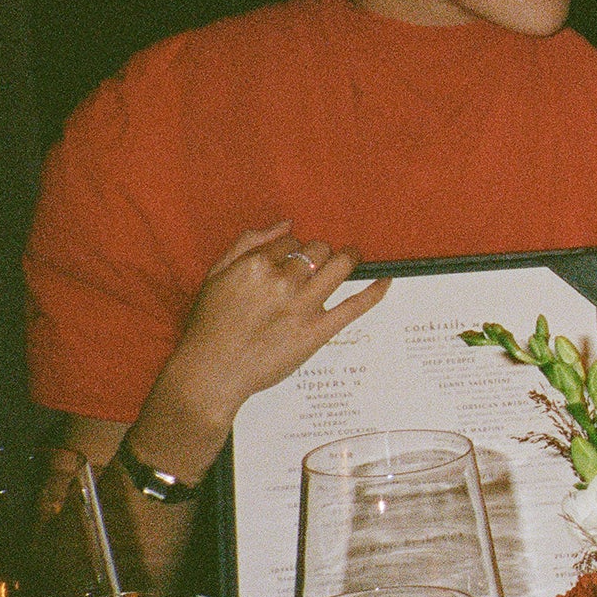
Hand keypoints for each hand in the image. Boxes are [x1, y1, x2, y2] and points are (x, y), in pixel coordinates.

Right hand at [142, 223, 392, 469]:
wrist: (210, 372)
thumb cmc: (209, 324)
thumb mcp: (216, 275)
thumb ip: (247, 244)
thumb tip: (286, 224)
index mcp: (256, 265)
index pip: (292, 241)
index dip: (295, 249)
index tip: (293, 260)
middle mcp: (282, 282)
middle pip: (318, 250)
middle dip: (319, 254)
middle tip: (315, 267)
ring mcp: (302, 307)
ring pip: (340, 266)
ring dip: (349, 259)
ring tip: (351, 260)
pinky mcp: (318, 332)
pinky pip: (356, 305)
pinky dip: (375, 291)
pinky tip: (386, 279)